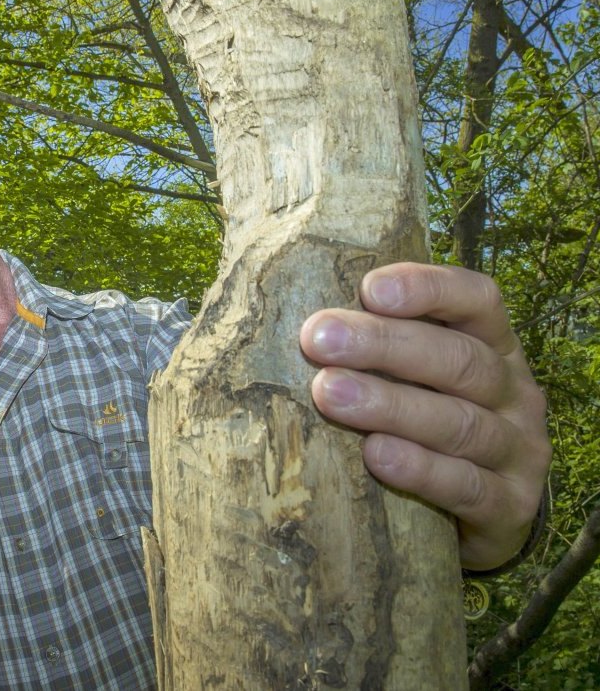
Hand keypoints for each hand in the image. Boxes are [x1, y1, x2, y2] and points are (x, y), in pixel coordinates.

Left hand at [300, 262, 550, 571]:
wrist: (482, 515)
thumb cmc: (426, 424)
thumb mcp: (414, 377)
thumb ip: (373, 346)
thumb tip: (284, 318)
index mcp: (493, 346)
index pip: (476, 299)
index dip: (427, 288)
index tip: (368, 289)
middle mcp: (514, 392)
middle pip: (458, 359)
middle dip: (384, 345)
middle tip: (318, 338)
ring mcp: (518, 451)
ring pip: (459, 422)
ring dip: (390, 405)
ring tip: (328, 392)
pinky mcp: (511, 507)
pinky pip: (467, 487)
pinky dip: (421, 470)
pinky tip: (377, 456)